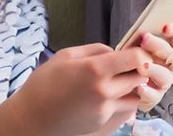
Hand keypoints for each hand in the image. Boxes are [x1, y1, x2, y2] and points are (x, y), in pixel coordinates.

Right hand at [2, 43, 153, 134]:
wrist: (32, 118)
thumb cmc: (44, 84)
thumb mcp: (66, 56)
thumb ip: (95, 50)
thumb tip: (115, 52)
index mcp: (95, 70)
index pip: (135, 59)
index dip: (139, 53)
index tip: (134, 51)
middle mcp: (104, 91)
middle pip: (139, 77)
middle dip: (137, 69)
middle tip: (127, 65)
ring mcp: (105, 109)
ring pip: (135, 95)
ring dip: (132, 87)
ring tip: (117, 81)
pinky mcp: (103, 122)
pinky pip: (124, 109)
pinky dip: (122, 100)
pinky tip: (106, 95)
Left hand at [134, 23, 172, 111]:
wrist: (116, 85)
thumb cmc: (126, 61)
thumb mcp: (130, 47)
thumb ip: (137, 40)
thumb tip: (141, 34)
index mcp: (167, 49)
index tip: (165, 27)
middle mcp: (169, 65)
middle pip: (172, 55)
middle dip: (159, 46)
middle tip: (145, 40)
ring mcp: (163, 81)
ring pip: (166, 76)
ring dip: (154, 70)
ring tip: (141, 66)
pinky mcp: (154, 97)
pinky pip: (155, 96)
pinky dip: (148, 92)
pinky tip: (139, 87)